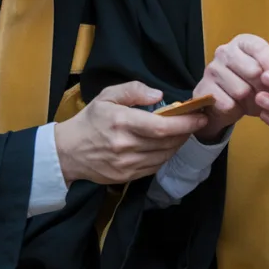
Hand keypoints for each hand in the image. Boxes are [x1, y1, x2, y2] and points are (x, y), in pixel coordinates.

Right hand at [54, 81, 207, 184]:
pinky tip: (168, 145)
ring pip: (163, 156)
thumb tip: (159, 96)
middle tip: (197, 121)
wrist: (68, 151)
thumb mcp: (108, 95)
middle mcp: (125, 146)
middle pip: (166, 142)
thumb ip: (134, 90)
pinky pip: (154, 167)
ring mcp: (126, 165)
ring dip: (178, 144)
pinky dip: (166, 155)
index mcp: (122, 122)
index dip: (184, 123)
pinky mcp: (126, 178)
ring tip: (184, 131)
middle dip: (186, 132)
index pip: (160, 127)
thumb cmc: (91, 119)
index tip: (200, 116)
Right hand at [193, 34, 268, 142]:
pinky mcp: (204, 89)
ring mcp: (212, 69)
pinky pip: (228, 104)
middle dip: (262, 87)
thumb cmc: (249, 85)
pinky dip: (235, 110)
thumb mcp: (264, 73)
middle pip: (253, 71)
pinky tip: (235, 106)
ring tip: (249, 100)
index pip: (260, 48)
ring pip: (241, 90)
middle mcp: (225, 51)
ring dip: (249, 101)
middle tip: (264, 93)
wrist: (222, 104)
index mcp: (242, 42)